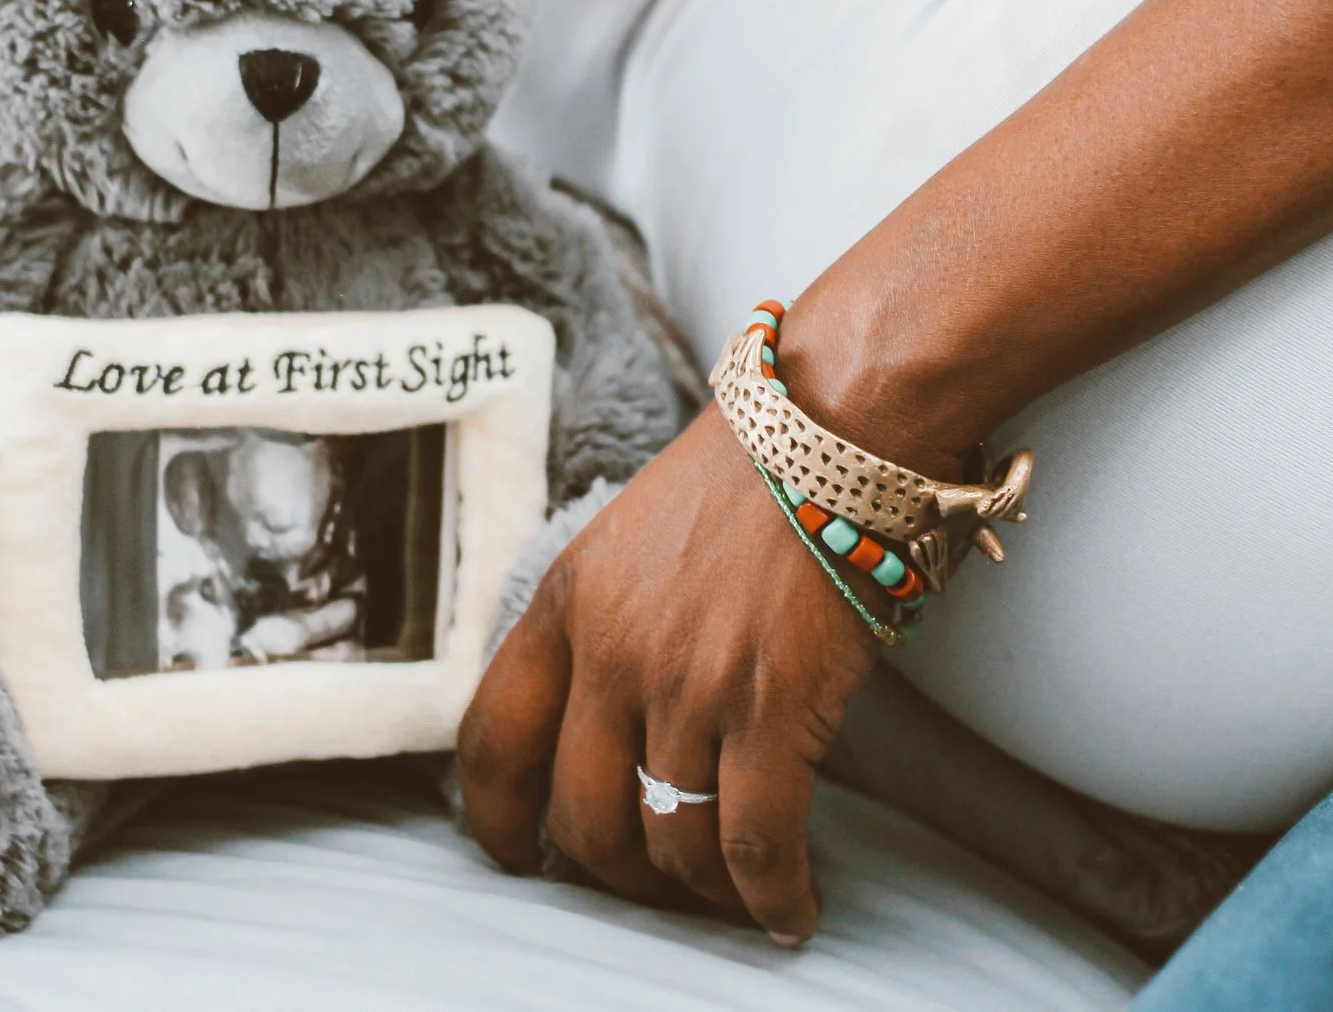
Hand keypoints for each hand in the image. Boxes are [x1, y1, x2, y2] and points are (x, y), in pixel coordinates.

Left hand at [456, 402, 882, 942]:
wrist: (839, 422)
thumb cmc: (756, 467)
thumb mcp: (636, 532)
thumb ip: (609, 617)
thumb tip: (614, 710)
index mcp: (567, 599)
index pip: (493, 738)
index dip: (496, 819)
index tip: (517, 856)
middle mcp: (612, 649)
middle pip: (580, 814)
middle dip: (616, 875)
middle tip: (656, 886)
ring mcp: (689, 682)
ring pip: (669, 841)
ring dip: (701, 894)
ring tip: (736, 901)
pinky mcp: (772, 708)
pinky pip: (752, 843)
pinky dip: (772, 896)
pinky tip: (792, 910)